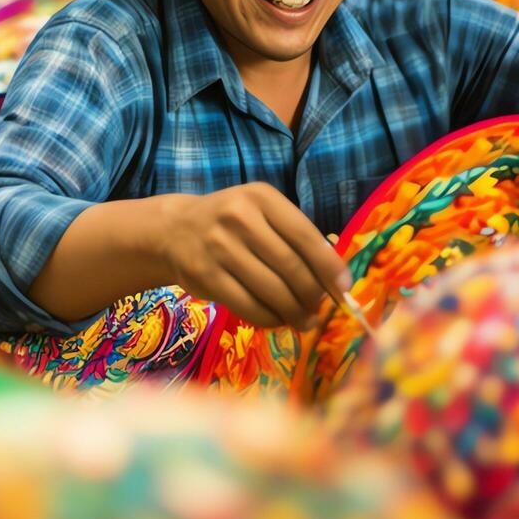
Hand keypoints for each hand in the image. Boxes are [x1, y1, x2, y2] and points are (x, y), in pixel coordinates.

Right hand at [156, 183, 352, 329]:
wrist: (174, 230)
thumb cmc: (230, 223)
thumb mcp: (261, 213)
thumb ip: (294, 236)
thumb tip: (334, 278)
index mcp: (261, 197)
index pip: (305, 235)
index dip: (329, 266)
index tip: (344, 289)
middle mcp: (239, 218)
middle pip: (290, 266)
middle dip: (312, 295)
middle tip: (320, 309)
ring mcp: (219, 247)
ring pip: (271, 290)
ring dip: (294, 312)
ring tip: (304, 320)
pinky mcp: (205, 275)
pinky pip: (248, 305)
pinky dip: (270, 318)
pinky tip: (278, 320)